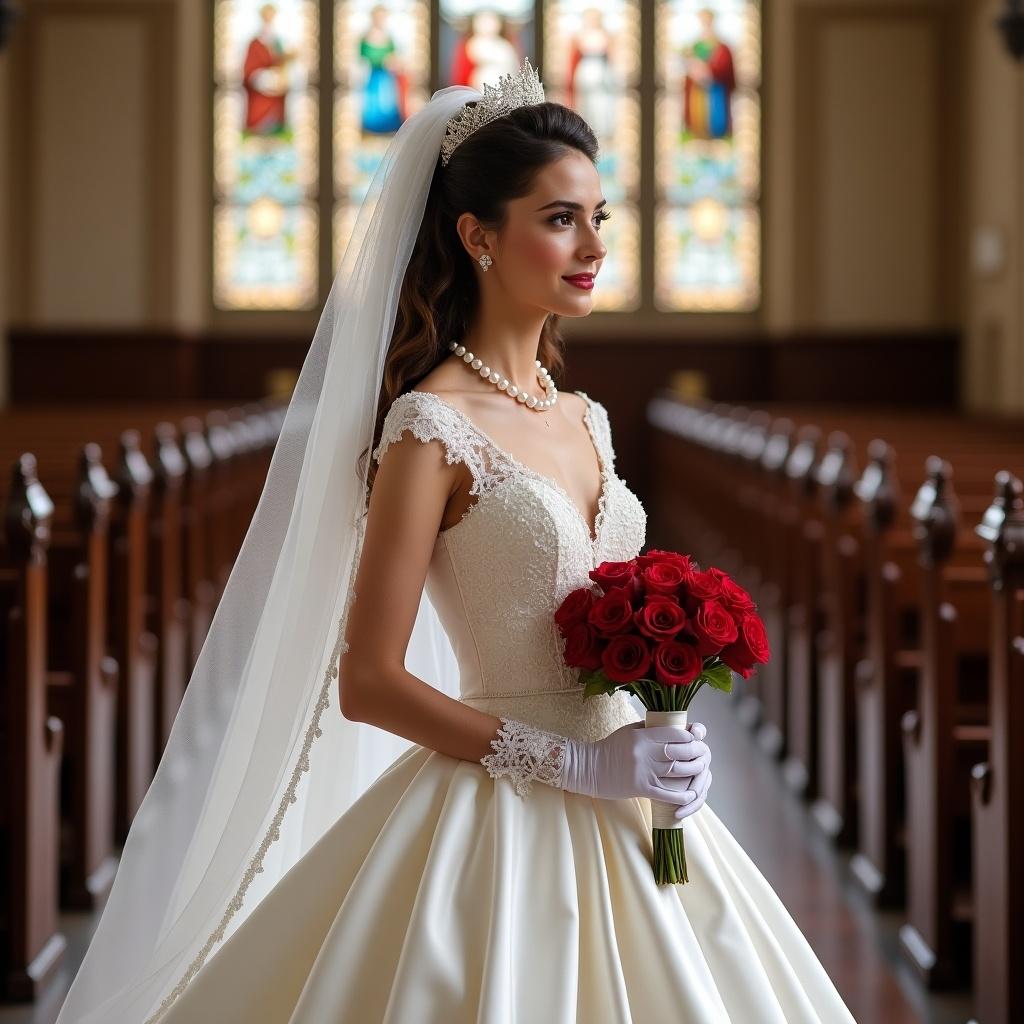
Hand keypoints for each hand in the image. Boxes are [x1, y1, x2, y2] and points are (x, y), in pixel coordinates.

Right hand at [560, 720, 710, 805]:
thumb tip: (672, 724)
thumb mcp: (629, 731)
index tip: (695, 738)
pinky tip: (690, 795)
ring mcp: (643, 772)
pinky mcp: (640, 789)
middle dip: (695, 752)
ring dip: (692, 772)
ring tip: (700, 770)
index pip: (674, 734)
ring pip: (676, 772)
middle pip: (680, 752)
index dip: (688, 736)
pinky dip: (681, 796)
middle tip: (703, 753)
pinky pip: (666, 793)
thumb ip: (650, 728)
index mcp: (642, 736)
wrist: (589, 768)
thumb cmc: (610, 747)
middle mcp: (645, 753)